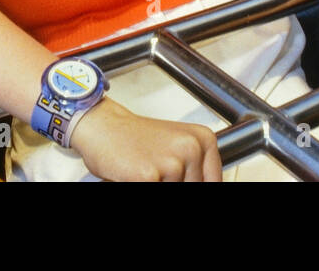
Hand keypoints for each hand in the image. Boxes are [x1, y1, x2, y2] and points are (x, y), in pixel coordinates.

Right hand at [68, 100, 221, 180]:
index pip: (214, 182)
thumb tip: (210, 184)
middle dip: (172, 184)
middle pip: (193, 188)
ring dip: (158, 185)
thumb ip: (195, 170)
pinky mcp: (149, 176)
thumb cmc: (136, 139)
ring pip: (174, 191)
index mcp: (204, 139)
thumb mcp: (177, 148)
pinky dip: (141, 185)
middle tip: (156, 172)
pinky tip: (135, 176)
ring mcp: (172, 163)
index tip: (179, 178)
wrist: (103, 127)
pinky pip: (154, 191)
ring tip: (147, 174)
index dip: (195, 183)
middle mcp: (191, 148)